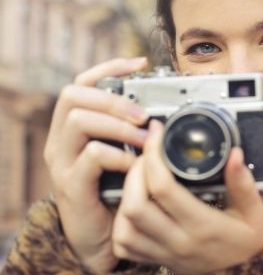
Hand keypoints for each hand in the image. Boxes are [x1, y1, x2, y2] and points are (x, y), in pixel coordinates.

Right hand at [44, 58, 149, 272]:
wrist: (102, 236)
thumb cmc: (117, 190)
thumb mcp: (124, 153)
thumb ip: (133, 130)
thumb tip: (164, 107)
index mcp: (74, 126)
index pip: (81, 82)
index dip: (109, 67)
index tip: (140, 63)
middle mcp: (61, 139)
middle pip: (74, 95)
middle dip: (113, 99)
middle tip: (143, 114)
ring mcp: (62, 162)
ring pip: (79, 120)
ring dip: (118, 125)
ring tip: (145, 139)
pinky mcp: (71, 185)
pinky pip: (91, 156)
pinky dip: (118, 156)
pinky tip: (134, 165)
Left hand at [112, 120, 262, 273]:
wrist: (245, 273)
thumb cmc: (249, 240)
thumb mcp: (256, 213)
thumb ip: (244, 184)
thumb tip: (234, 154)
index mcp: (203, 226)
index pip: (164, 189)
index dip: (154, 156)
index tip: (158, 133)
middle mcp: (179, 242)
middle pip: (135, 205)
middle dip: (134, 172)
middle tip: (147, 153)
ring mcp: (165, 254)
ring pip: (124, 227)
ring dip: (126, 196)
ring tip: (139, 175)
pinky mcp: (156, 261)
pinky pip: (124, 245)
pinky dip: (122, 222)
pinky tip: (135, 204)